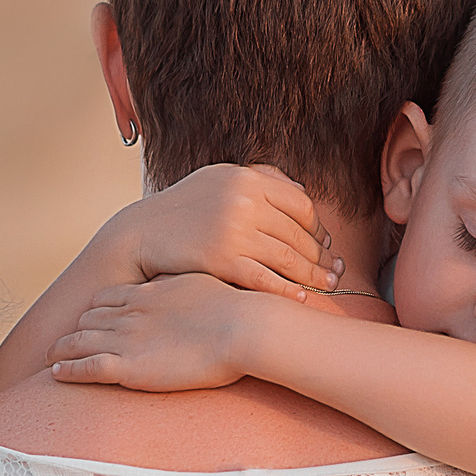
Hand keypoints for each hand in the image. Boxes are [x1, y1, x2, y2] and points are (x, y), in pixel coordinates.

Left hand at [47, 272, 264, 391]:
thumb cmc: (237, 309)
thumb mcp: (206, 286)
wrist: (243, 327)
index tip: (93, 320)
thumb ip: (187, 289)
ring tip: (49, 357)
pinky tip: (56, 373)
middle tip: (66, 341)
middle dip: (77, 329)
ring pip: (80, 341)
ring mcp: (126, 339)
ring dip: (62, 349)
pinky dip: (68, 369)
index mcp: (148, 293)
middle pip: (89, 318)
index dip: (97, 310)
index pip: (107, 298)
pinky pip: (86, 367)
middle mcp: (130, 312)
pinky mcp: (129, 367)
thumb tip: (190, 290)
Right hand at [105, 164, 339, 299]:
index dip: (318, 227)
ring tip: (328, 286)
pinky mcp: (222, 260)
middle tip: (335, 271)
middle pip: (300, 233)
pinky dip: (288, 290)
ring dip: (313, 275)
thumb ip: (259, 179)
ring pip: (289, 257)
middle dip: (322, 255)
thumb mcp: (219, 179)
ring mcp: (234, 230)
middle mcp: (244, 200)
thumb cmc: (183, 209)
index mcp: (247, 178)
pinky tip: (301, 298)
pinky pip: (267, 279)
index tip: (324, 243)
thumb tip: (300, 190)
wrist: (141, 234)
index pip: (302, 205)